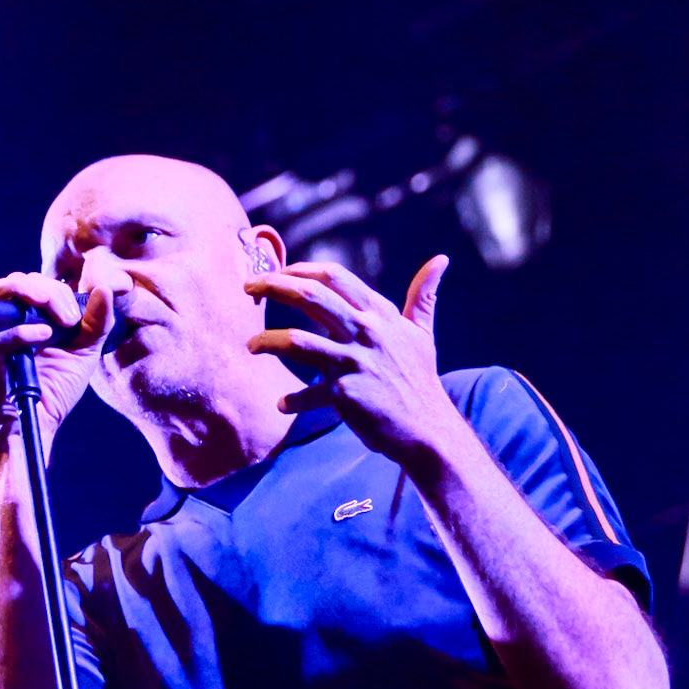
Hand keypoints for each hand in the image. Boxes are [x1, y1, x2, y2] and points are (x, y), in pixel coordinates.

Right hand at [0, 271, 116, 445]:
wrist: (35, 426)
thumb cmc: (54, 390)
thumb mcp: (82, 352)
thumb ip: (95, 322)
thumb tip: (105, 289)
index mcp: (15, 316)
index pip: (27, 284)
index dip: (53, 291)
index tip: (75, 316)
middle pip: (10, 284)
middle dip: (44, 291)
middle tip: (69, 316)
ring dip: (25, 295)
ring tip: (55, 312)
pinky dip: (18, 334)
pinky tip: (43, 334)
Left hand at [244, 254, 459, 462]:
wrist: (428, 428)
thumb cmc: (420, 378)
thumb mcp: (422, 333)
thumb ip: (423, 296)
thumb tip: (440, 260)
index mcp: (379, 314)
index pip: (335, 277)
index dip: (301, 269)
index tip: (278, 271)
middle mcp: (366, 332)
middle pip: (311, 298)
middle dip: (273, 286)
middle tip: (248, 287)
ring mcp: (354, 363)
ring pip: (298, 341)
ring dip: (267, 341)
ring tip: (250, 345)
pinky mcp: (345, 394)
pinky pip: (307, 394)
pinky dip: (292, 400)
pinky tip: (282, 404)